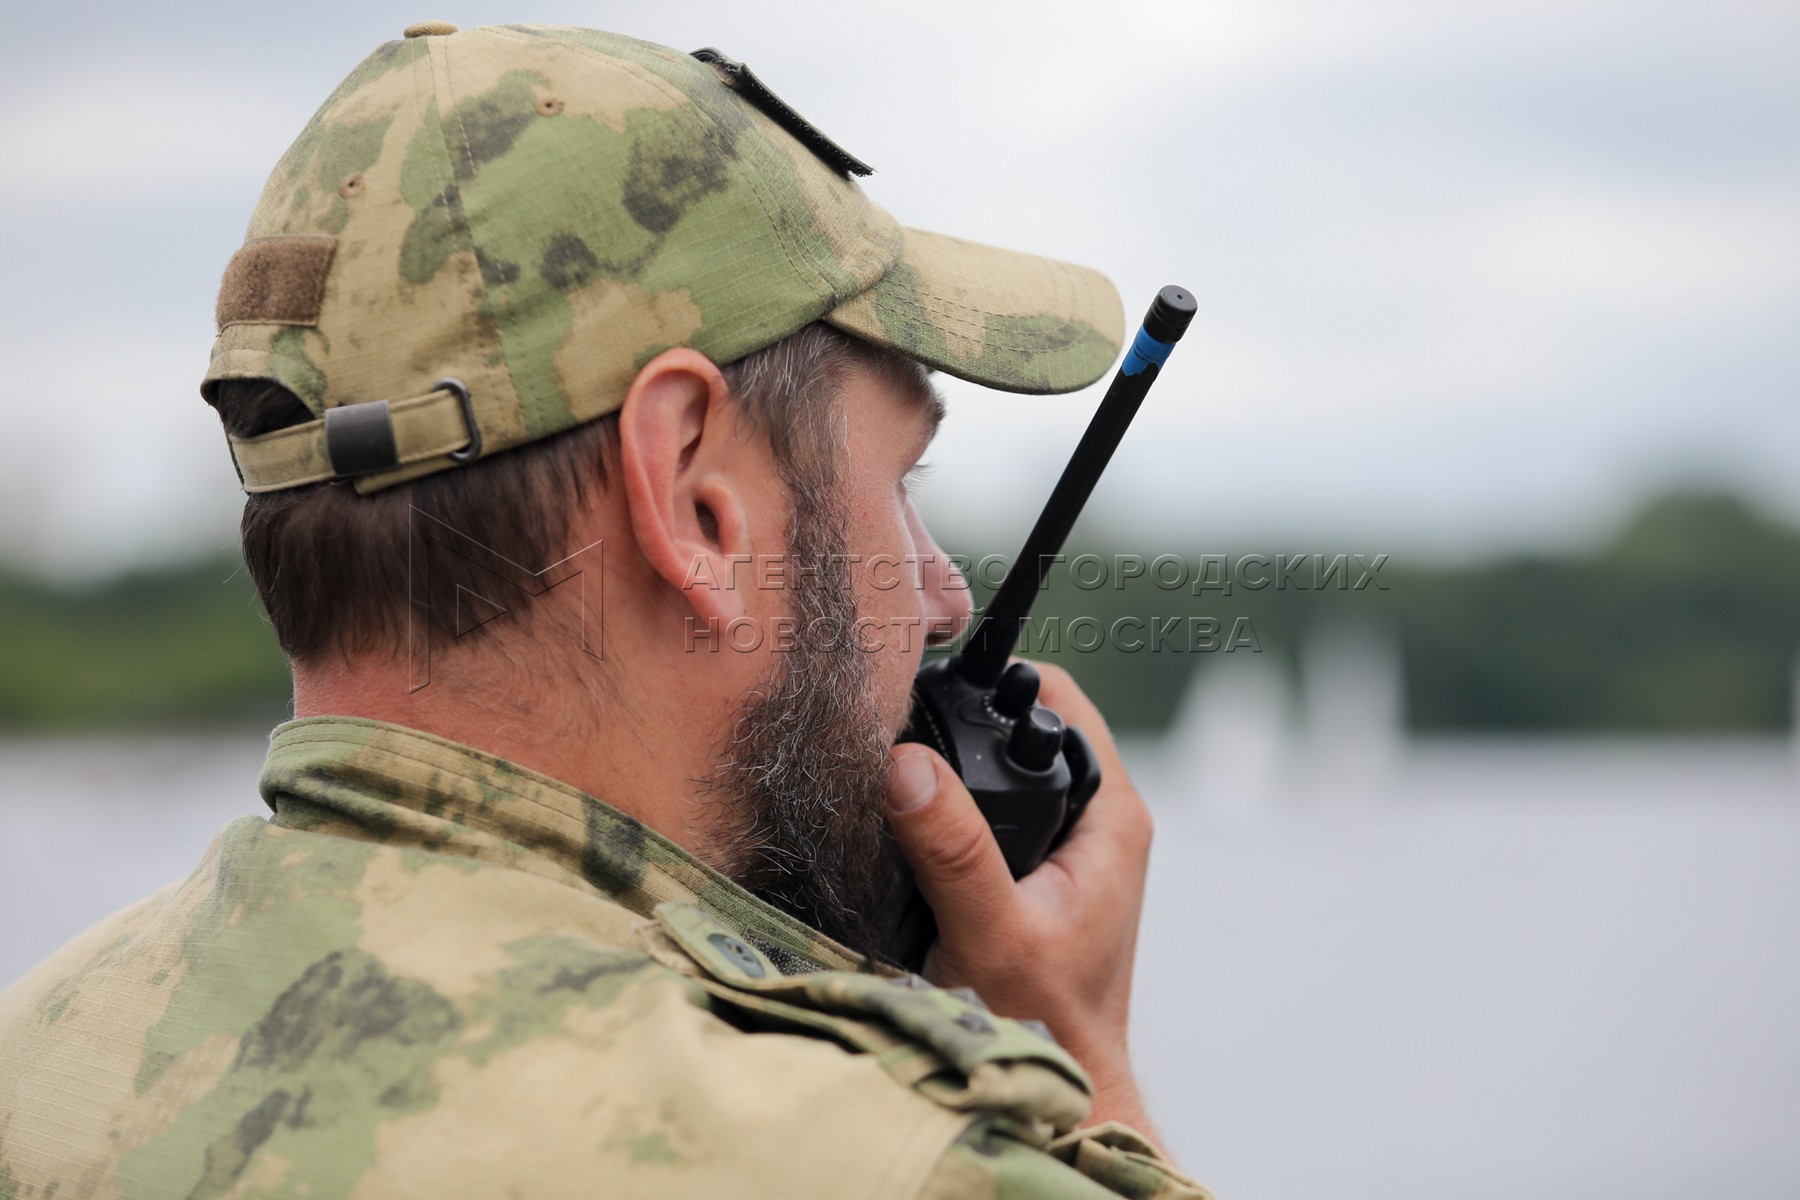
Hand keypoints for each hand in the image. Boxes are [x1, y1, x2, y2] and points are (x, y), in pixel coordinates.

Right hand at [884, 661, 1160, 1144]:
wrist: (1066, 1087)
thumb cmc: (1044, 1023)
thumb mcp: (990, 932)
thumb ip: (953, 849)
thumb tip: (905, 764)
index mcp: (1113, 816)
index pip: (1059, 699)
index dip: (998, 680)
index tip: (931, 679)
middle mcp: (1100, 821)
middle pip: (1029, 728)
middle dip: (967, 719)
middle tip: (897, 718)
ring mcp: (1073, 847)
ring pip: (1010, 771)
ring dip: (957, 765)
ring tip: (894, 760)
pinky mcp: (1043, 873)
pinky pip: (997, 812)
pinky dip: (954, 807)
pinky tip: (909, 816)